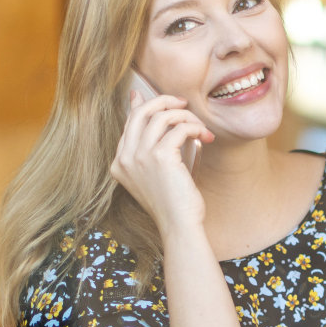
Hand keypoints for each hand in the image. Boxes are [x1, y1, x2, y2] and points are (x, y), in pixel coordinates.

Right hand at [110, 91, 213, 232]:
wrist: (179, 225)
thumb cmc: (173, 202)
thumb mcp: (156, 173)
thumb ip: (152, 147)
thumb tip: (160, 123)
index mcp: (120, 163)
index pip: (130, 122)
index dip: (147, 105)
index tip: (167, 100)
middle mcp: (125, 158)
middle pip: (141, 113)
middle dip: (165, 102)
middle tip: (184, 104)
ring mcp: (139, 156)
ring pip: (162, 117)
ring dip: (186, 117)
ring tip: (200, 127)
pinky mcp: (159, 157)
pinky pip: (179, 129)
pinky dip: (195, 128)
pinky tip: (205, 137)